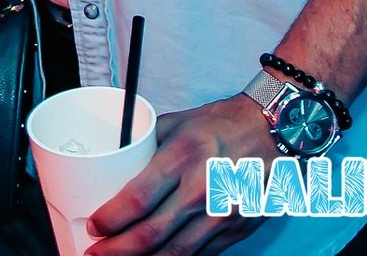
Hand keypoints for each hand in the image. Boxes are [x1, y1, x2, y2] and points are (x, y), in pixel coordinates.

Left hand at [86, 94, 273, 254]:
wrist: (271, 133)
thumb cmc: (219, 124)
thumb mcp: (176, 123)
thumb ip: (146, 146)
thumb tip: (114, 163)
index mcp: (183, 157)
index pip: (139, 198)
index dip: (112, 219)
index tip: (95, 226)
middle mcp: (202, 190)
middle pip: (152, 234)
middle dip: (117, 250)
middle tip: (95, 253)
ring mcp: (221, 216)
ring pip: (175, 253)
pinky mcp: (235, 232)